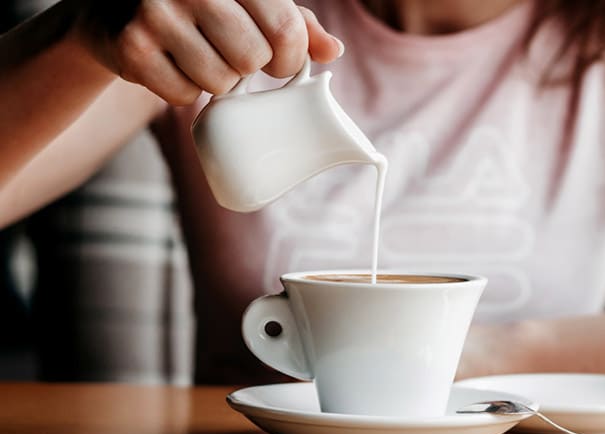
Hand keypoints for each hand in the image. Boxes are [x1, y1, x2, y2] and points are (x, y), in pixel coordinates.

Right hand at [76, 0, 342, 104]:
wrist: (115, 5)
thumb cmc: (200, 4)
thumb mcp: (250, 1)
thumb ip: (295, 22)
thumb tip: (333, 51)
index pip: (284, 28)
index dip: (291, 57)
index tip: (283, 61)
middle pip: (253, 59)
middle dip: (250, 68)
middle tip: (235, 56)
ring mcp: (156, 13)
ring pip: (220, 82)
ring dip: (218, 81)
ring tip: (199, 55)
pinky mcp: (131, 46)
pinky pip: (184, 96)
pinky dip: (184, 91)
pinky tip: (172, 63)